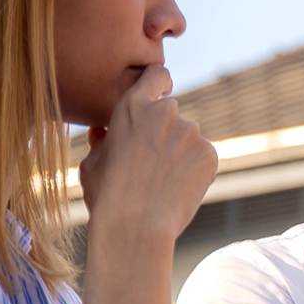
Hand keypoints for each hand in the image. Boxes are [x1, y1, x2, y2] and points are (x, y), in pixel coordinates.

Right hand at [77, 64, 217, 243]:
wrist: (136, 227)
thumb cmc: (108, 197)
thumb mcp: (93, 164)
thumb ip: (101, 141)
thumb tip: (101, 131)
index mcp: (132, 107)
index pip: (157, 75)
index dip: (160, 84)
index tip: (161, 93)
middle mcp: (166, 112)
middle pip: (172, 114)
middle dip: (165, 132)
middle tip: (152, 164)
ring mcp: (191, 132)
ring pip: (189, 138)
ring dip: (181, 153)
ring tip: (163, 183)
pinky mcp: (210, 154)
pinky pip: (204, 158)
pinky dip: (196, 171)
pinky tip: (178, 190)